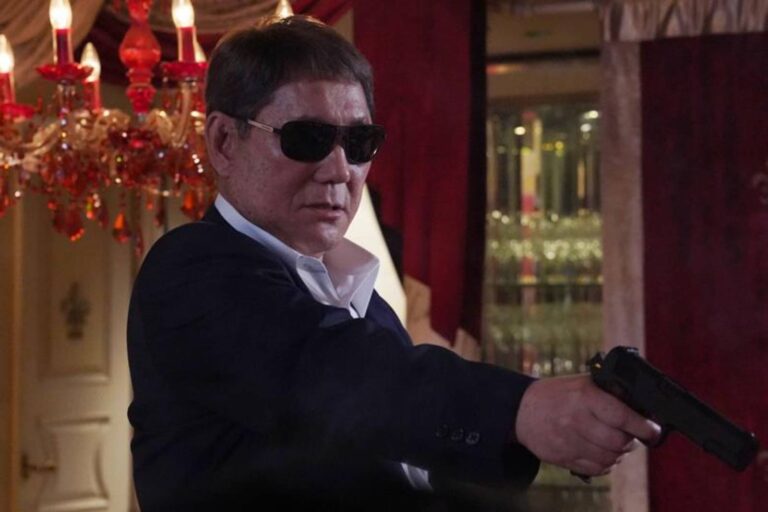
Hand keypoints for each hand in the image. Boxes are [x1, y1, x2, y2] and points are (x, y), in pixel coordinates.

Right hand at [514, 374, 660, 475]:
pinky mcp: (562, 457)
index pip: (622, 416)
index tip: (653, 431)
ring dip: (618, 454)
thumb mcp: (582, 384)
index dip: (643, 427)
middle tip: (632, 436)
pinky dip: (605, 464)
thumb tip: (642, 408)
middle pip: (618, 441)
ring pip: (609, 458)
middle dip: (630, 441)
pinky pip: (595, 469)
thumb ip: (608, 393)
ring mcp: (568, 440)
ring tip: (616, 445)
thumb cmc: (557, 394)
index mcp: (584, 397)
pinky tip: (602, 453)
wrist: (522, 409)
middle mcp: (576, 419)